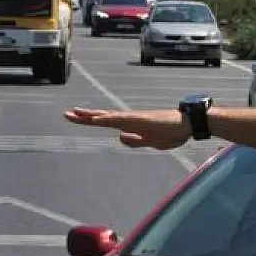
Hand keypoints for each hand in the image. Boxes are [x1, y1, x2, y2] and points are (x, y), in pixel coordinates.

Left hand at [64, 107, 188, 149]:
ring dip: (92, 116)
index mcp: (132, 125)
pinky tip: (96, 119)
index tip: (75, 117)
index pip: (107, 121)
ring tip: (75, 114)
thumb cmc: (173, 132)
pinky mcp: (141, 119)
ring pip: (108, 116)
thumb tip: (120, 137)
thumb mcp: (151, 142)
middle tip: (66, 114)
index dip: (91, 120)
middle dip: (85, 116)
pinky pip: (120, 119)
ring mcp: (135, 118)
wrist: (189, 125)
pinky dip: (107, 119)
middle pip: (103, 116)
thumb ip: (136, 140)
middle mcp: (131, 119)